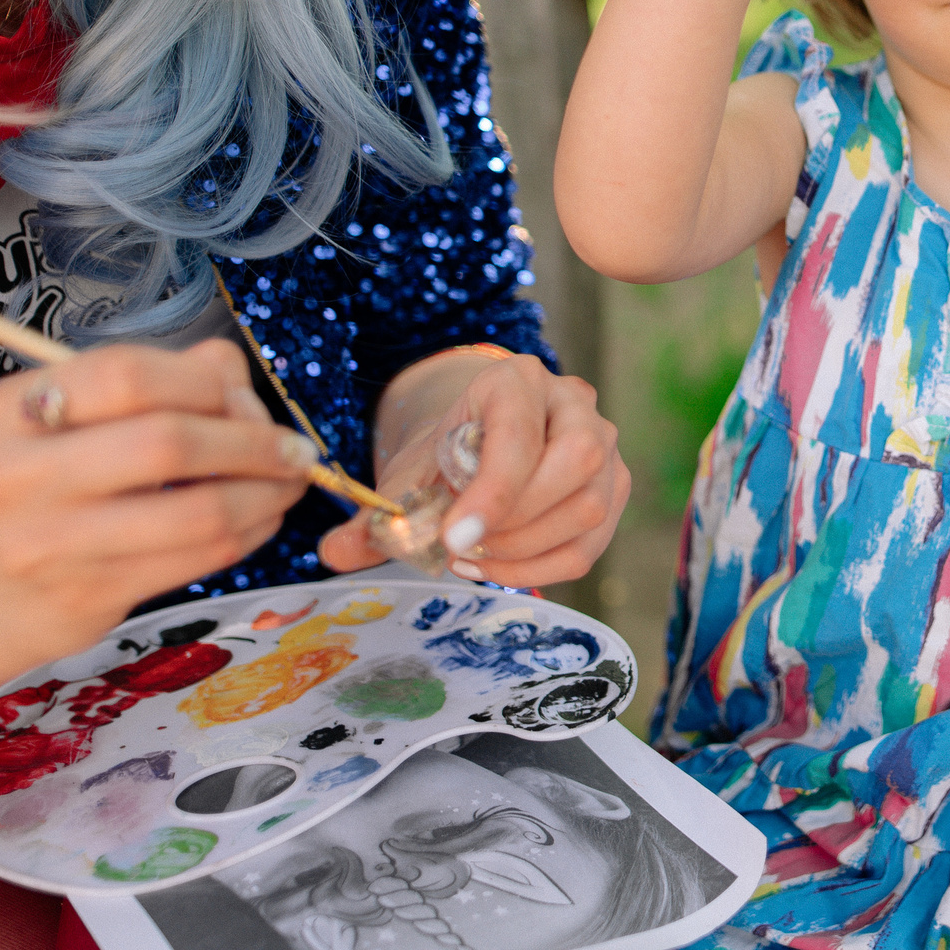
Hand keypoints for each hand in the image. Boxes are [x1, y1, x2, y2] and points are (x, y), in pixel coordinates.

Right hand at [0, 340, 315, 671]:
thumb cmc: (56, 490)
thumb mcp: (81, 422)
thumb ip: (163, 380)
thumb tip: (235, 377)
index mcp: (15, 409)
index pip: (127, 374)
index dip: (205, 383)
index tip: (248, 401)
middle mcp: (16, 472)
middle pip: (165, 441)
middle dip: (252, 442)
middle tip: (294, 451)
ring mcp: (46, 541)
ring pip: (195, 510)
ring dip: (265, 495)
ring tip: (289, 486)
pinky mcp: (86, 595)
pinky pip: (196, 558)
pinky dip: (249, 533)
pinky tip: (261, 520)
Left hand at [317, 350, 627, 588]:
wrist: (481, 441)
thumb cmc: (447, 452)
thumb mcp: (409, 469)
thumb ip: (376, 511)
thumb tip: (334, 552)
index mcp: (517, 379)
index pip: (519, 435)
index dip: (491, 493)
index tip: (452, 538)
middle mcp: (573, 403)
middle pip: (576, 466)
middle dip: (517, 522)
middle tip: (463, 547)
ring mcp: (605, 445)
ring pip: (590, 508)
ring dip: (526, 550)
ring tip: (473, 557)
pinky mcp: (615, 488)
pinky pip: (591, 543)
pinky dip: (543, 570)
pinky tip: (498, 566)